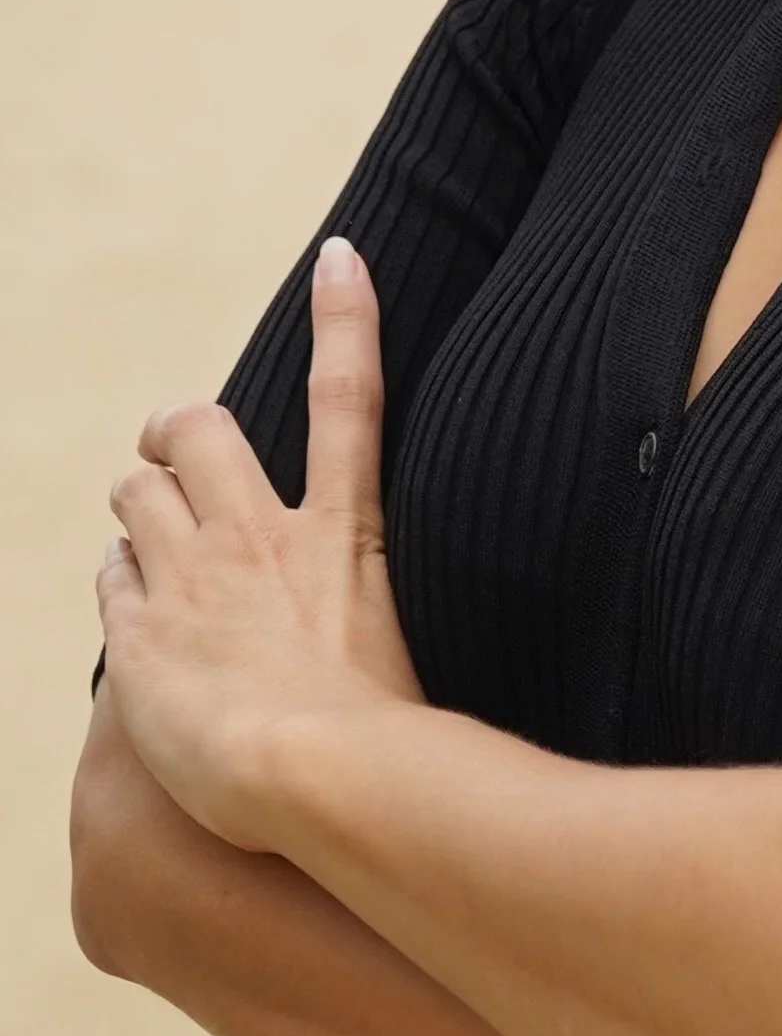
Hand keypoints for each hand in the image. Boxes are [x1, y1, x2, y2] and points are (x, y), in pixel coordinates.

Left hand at [99, 237, 419, 848]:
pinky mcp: (142, 635)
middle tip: (172, 446)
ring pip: (137, 492)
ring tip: (148, 535)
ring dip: (139, 502)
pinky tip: (138, 611)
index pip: (350, 398)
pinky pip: (111, 578)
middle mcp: (260, 540)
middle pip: (201, 430)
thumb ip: (396, 626)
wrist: (317, 779)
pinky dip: (121, 581)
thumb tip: (392, 637)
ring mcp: (194, 582)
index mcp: (344, 536)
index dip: (348, 319)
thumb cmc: (390, 744)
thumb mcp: (416, 660)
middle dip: (177, 427)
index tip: (342, 257)